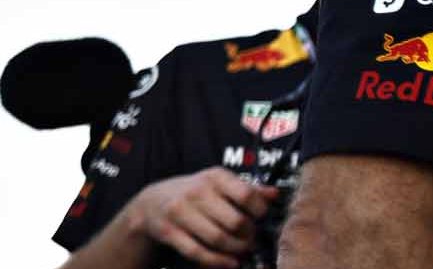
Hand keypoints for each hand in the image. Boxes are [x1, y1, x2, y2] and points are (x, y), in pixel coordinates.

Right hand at [125, 167, 277, 268]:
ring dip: (235, 249)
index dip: (260, 210)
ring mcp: (180, 212)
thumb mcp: (220, 183)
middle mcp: (197, 192)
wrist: (152, 202)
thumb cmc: (195, 192)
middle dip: (249, 235)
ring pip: (217, 239)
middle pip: (234, 221)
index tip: (262, 218)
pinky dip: (217, 261)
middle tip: (253, 239)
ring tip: (243, 250)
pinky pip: (197, 252)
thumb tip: (275, 194)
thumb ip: (248, 188)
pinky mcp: (169, 232)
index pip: (246, 194)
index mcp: (215, 177)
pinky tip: (229, 262)